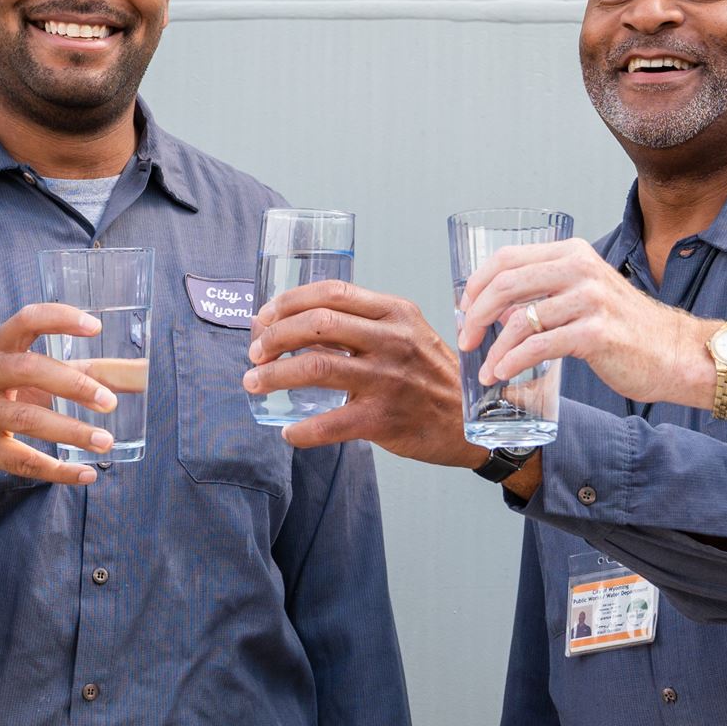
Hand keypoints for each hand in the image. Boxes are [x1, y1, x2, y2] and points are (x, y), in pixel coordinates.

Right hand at [0, 304, 128, 491]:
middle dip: (73, 385)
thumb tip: (139, 375)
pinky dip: (56, 470)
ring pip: (26, 419)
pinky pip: (20, 461)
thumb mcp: (25, 372)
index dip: (60, 319)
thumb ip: (80, 371)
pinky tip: (84, 473)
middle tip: (109, 402)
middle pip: (28, 370)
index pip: (27, 320)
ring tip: (105, 441)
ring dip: (70, 431)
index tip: (95, 327)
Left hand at [244, 281, 488, 466]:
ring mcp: (388, 380)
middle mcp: (392, 341)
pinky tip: (289, 432)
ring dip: (273, 375)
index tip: (265, 317)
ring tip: (254, 382)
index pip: (331, 292)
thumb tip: (303, 323)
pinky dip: (300, 430)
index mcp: (395, 313)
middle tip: (255, 352)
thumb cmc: (433, 377)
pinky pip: (328, 424)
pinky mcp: (383, 420)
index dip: (288, 302)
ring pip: (314, 368)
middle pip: (316, 324)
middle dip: (274, 336)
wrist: (472, 422)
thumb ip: (367, 324)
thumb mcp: (410, 334)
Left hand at [457, 239, 711, 408]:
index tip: (464, 311)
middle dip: (476, 315)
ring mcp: (590, 299)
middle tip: (466, 340)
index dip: (477, 285)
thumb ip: (545, 292)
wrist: (675, 352)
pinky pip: (540, 346)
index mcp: (572, 253)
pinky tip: (504, 373)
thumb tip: (494, 308)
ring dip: (495, 349)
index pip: (507, 258)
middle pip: (506, 284)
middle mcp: (580, 268)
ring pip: (520, 320)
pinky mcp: (596, 333)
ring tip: (486, 368)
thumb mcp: (584, 294)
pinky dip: (514, 361)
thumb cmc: (625, 328)